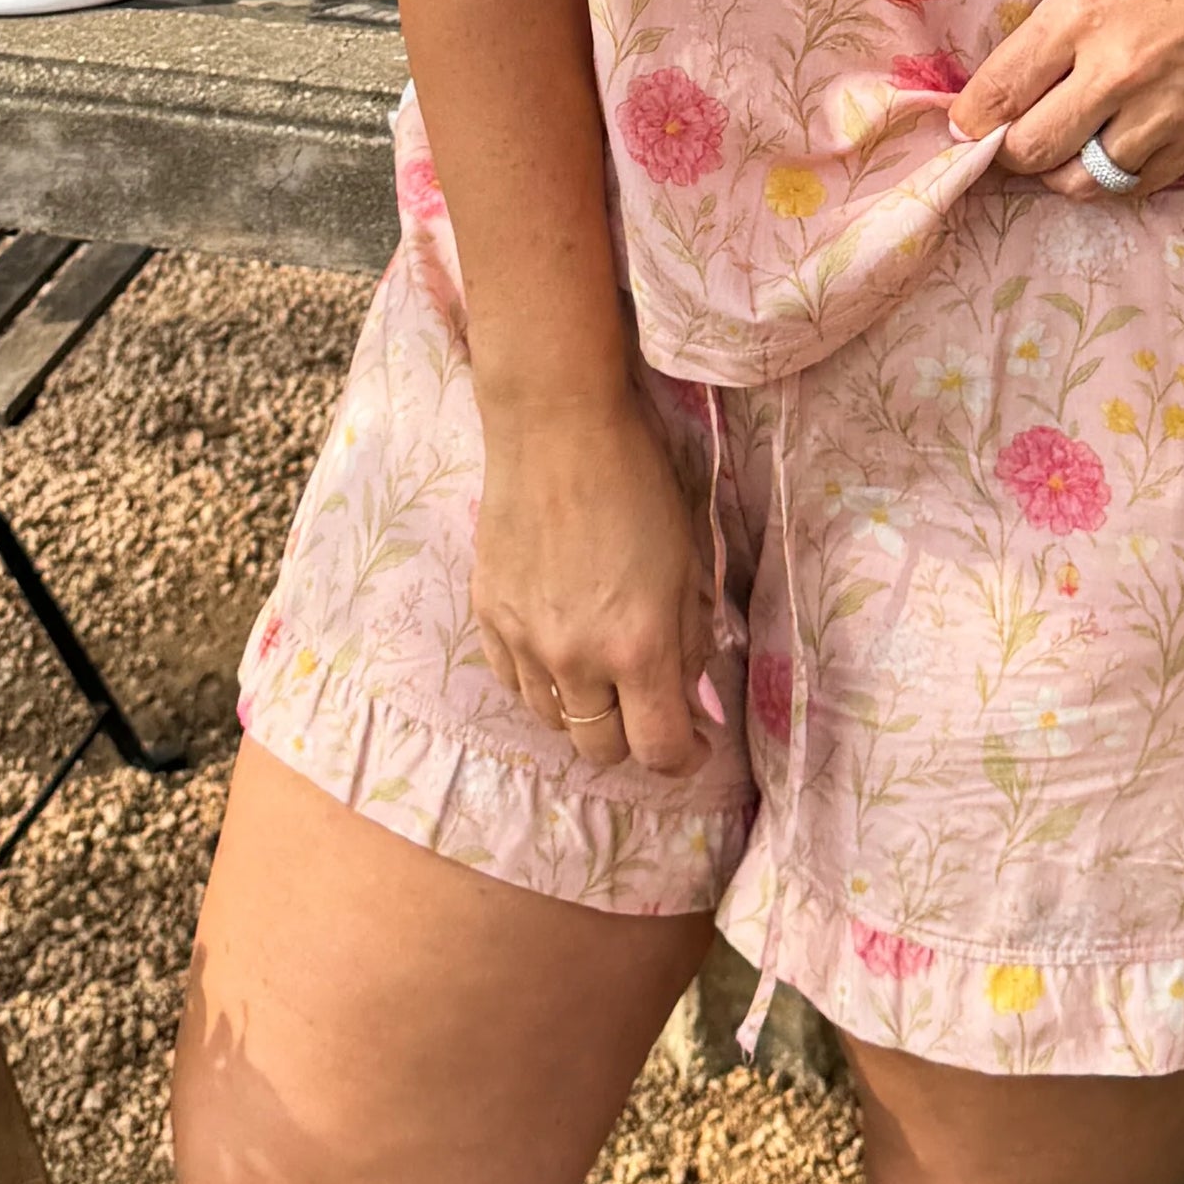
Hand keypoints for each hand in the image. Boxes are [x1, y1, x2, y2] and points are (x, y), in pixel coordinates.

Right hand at [471, 381, 712, 774]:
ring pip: (552, 723)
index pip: (659, 750)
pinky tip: (557, 652)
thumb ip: (688, 638)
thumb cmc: (639, 480)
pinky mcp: (487, 616)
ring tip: (601, 676)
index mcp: (637, 647)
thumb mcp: (688, 561)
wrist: (556, 425)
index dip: (685, 758)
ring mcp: (523, 642)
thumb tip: (685, 691)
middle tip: (648, 706)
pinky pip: (511, 682)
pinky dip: (539, 683)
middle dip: (632, 738)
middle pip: (600, 749)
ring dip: (583, 713)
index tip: (696, 741)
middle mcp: (576, 659)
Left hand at [949, 0, 1183, 201]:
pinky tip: (1111, 155)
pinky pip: (1131, 188)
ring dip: (1059, 172)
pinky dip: (1111, 181)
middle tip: (1010, 141)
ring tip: (1062, 151)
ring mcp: (1159, 114)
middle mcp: (1114, 69)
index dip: (968, 120)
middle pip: (1027, 149)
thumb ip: (1054, 31)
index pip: (997, 90)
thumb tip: (1003, 89)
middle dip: (1008, 152)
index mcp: (1081, 12)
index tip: (964, 126)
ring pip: (1076, 181)